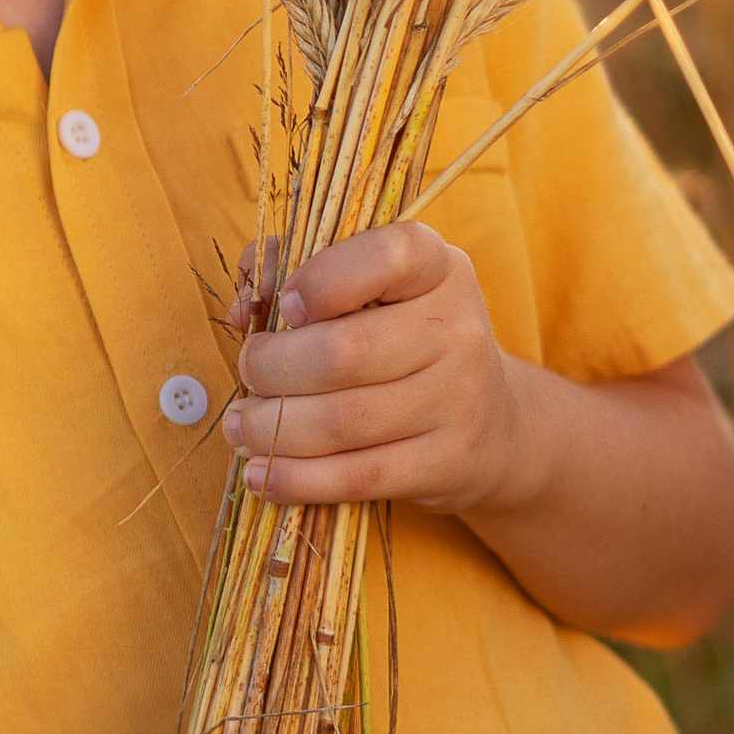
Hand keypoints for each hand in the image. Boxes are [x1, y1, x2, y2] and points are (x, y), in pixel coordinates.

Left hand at [224, 218, 523, 514]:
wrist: (492, 423)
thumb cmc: (402, 342)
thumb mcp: (370, 290)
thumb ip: (296, 269)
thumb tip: (244, 306)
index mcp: (438, 270)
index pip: (390, 255)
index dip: (325, 279)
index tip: (286, 305)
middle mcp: (458, 328)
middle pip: (345, 352)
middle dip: (271, 367)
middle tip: (247, 372)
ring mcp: (458, 400)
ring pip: (343, 421)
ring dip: (273, 428)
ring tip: (241, 427)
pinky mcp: (447, 462)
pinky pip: (358, 476)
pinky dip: (297, 478)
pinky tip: (263, 474)